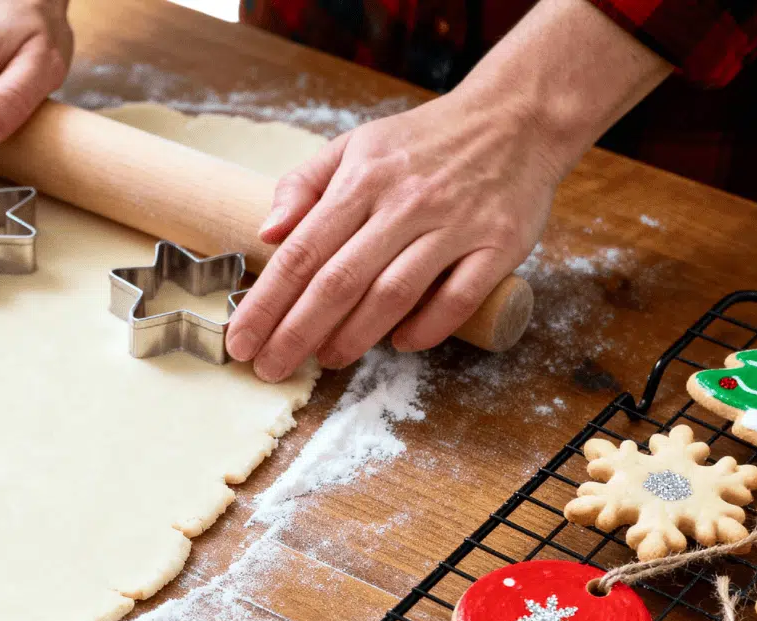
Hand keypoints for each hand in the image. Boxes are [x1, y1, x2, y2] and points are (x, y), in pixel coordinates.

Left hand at [227, 90, 560, 380]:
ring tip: (325, 360)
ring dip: (354, 337)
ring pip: (394, 294)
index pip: (301, 252)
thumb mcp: (356, 145)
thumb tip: (266, 232)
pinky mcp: (499, 244)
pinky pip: (458, 298)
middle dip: (296, 332)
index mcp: (362, 179)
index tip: (240, 340)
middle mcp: (405, 203)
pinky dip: (427, 328)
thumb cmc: (425, 141)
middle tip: (269, 368)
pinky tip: (400, 344)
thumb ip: (305, 185)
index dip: (266, 302)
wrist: (517, 116)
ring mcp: (454, 225)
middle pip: (339, 281)